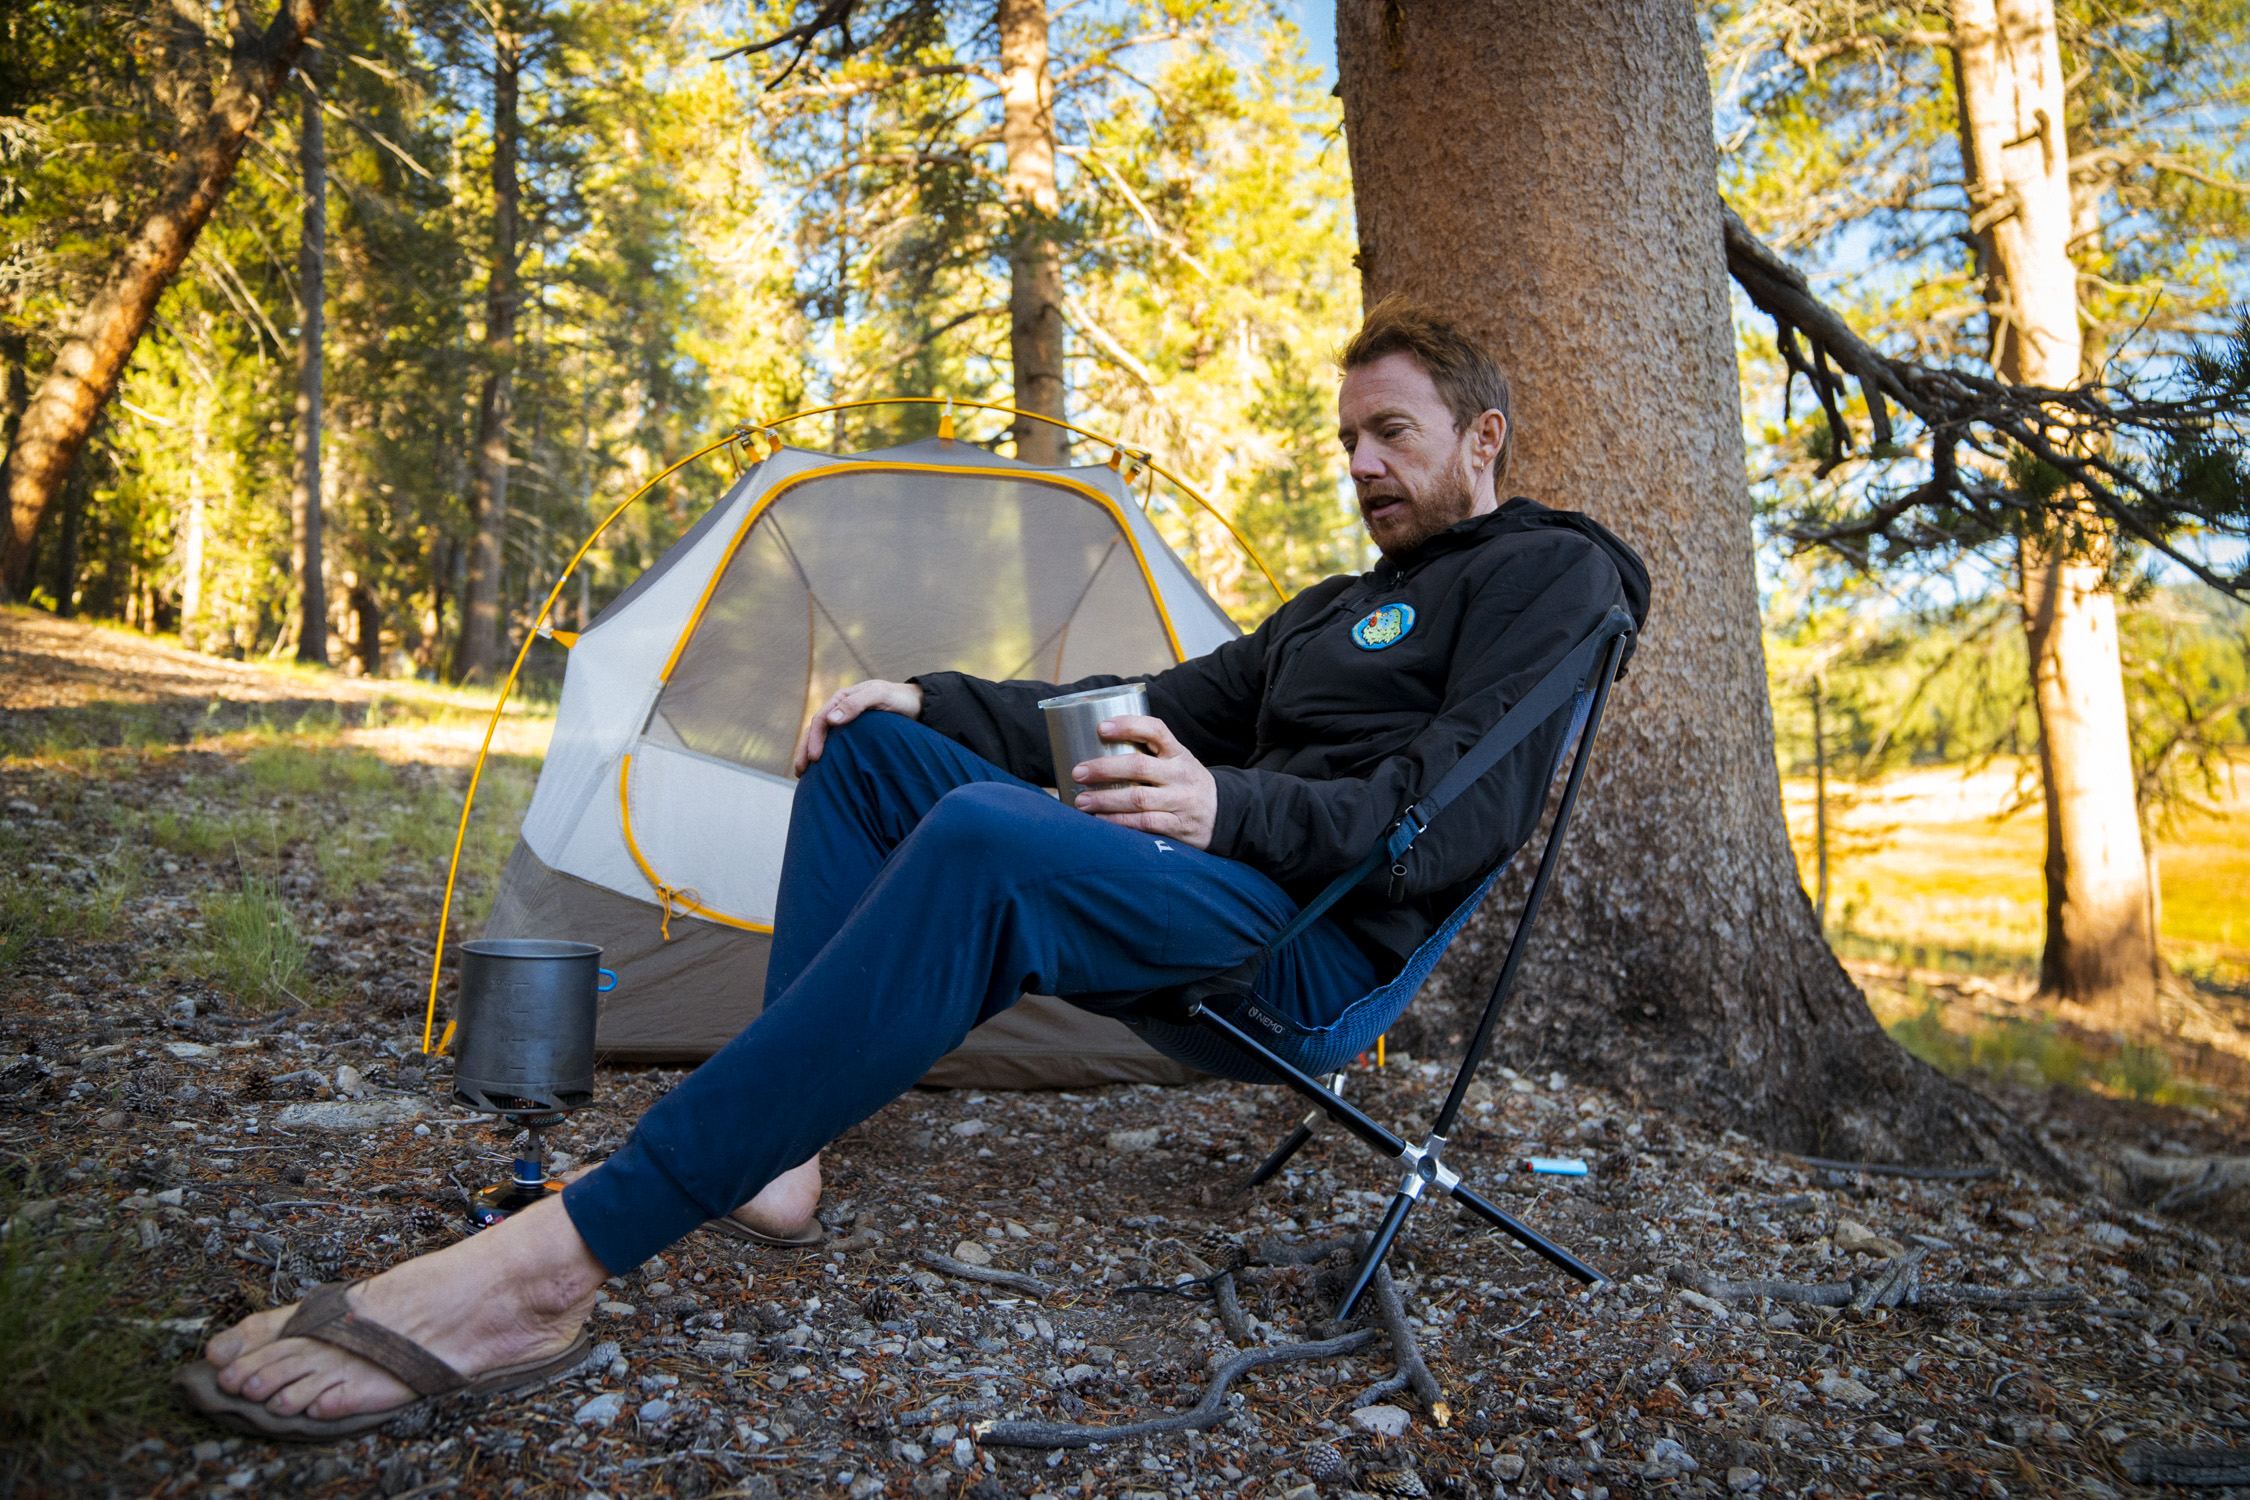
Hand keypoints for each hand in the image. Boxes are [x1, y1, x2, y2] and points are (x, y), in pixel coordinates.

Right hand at [792, 679, 922, 774]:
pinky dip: (825, 755)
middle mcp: (839, 709)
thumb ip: (856, 704)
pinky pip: (833, 743)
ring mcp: (844, 721)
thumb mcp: (879, 696)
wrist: (915, 703)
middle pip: (815, 730)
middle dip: (805, 750)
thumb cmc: (898, 698)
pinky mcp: (852, 733)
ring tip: (802, 774)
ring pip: (821, 738)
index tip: (816, 758)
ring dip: (809, 753)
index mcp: (841, 698)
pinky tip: (822, 770)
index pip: (820, 719)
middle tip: (800, 772)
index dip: (815, 739)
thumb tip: (831, 720)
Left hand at [1070, 714, 1217, 850]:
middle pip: (1138, 766)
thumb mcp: (1178, 761)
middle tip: (1079, 773)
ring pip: (1138, 798)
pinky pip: (1144, 824)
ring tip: (1082, 801)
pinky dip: (1119, 822)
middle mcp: (1180, 774)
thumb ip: (1149, 753)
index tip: (1101, 727)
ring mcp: (1180, 801)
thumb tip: (1097, 746)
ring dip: (1106, 800)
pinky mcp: (1178, 826)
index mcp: (1179, 752)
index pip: (1156, 730)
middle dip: (1104, 769)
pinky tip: (1101, 821)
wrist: (1224, 815)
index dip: (1128, 725)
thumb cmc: (1187, 783)